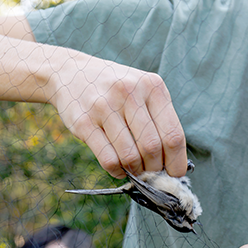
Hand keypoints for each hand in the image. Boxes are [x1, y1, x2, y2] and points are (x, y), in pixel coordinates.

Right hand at [49, 55, 186, 178]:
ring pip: (130, 156)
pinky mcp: (84, 122)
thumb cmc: (116, 90)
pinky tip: (118, 168)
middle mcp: (130, 92)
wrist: (71, 72)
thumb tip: (175, 164)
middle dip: (154, 169)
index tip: (174, 175)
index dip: (176, 162)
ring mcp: (104, 106)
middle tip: (151, 174)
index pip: (173, 135)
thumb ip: (160, 120)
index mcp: (152, 86)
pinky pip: (108, 159)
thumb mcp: (143, 91)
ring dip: (135, 172)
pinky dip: (117, 171)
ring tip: (134, 170)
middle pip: (152, 148)